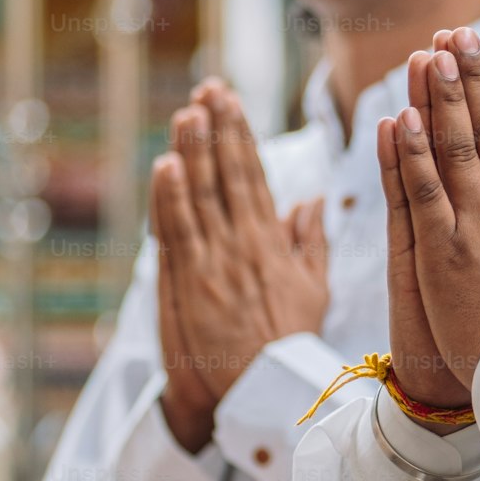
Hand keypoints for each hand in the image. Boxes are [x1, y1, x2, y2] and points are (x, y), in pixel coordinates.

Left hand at [151, 83, 328, 406]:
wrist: (260, 391)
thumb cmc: (287, 342)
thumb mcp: (314, 290)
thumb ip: (310, 242)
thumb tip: (311, 202)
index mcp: (272, 243)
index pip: (253, 176)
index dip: (239, 136)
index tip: (230, 102)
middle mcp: (243, 245)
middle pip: (225, 176)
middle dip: (216, 130)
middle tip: (207, 90)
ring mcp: (213, 263)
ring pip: (199, 196)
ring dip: (191, 152)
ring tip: (186, 113)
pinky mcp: (188, 284)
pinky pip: (176, 232)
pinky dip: (169, 198)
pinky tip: (165, 166)